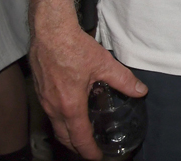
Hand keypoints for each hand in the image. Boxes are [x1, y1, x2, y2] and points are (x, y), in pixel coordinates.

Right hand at [29, 17, 146, 159]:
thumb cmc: (74, 47)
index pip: (79, 138)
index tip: (97, 157)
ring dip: (68, 134)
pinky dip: (61, 120)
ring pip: (56, 126)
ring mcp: (44, 100)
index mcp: (70, 105)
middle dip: (77, 147)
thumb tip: (140, 90)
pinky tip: (70, 112)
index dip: (89, 150)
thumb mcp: (104, 64)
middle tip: (90, 150)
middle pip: (64, 136)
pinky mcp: (40, 91)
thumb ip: (124, 80)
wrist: (49, 33)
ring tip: (81, 135)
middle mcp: (54, 108)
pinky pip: (50, 113)